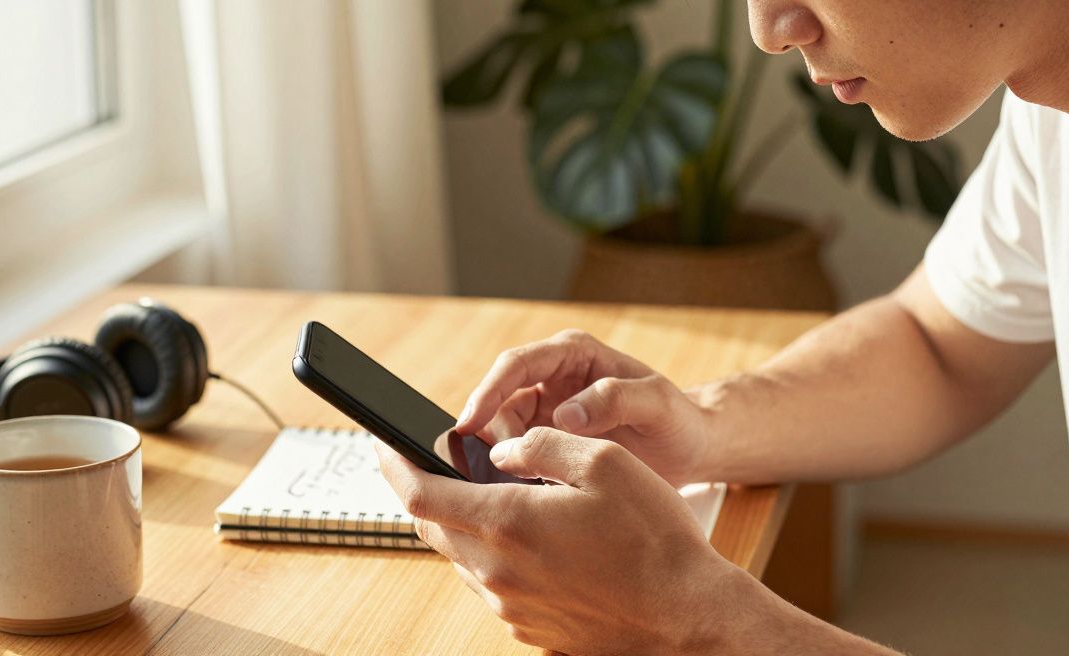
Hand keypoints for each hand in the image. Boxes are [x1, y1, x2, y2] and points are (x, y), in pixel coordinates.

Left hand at [374, 428, 763, 654]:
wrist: (686, 615)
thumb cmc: (653, 538)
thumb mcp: (605, 463)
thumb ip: (543, 444)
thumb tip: (503, 450)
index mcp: (508, 523)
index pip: (421, 494)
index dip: (393, 465)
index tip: (382, 444)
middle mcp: (497, 571)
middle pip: (432, 527)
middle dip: (424, 490)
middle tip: (429, 462)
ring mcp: (509, 604)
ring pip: (461, 555)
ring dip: (462, 523)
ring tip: (491, 494)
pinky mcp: (527, 626)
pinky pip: (491, 582)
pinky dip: (493, 552)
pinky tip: (529, 537)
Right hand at [456, 329, 713, 486]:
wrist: (690, 449)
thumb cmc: (678, 419)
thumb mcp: (658, 404)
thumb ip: (616, 399)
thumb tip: (566, 414)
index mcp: (574, 355)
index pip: (517, 364)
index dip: (488, 391)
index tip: (470, 422)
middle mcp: (553, 378)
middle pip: (499, 399)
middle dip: (491, 431)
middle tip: (499, 469)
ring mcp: (547, 410)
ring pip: (501, 429)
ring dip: (501, 455)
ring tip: (515, 485)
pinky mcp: (548, 441)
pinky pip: (516, 452)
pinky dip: (512, 471)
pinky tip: (521, 493)